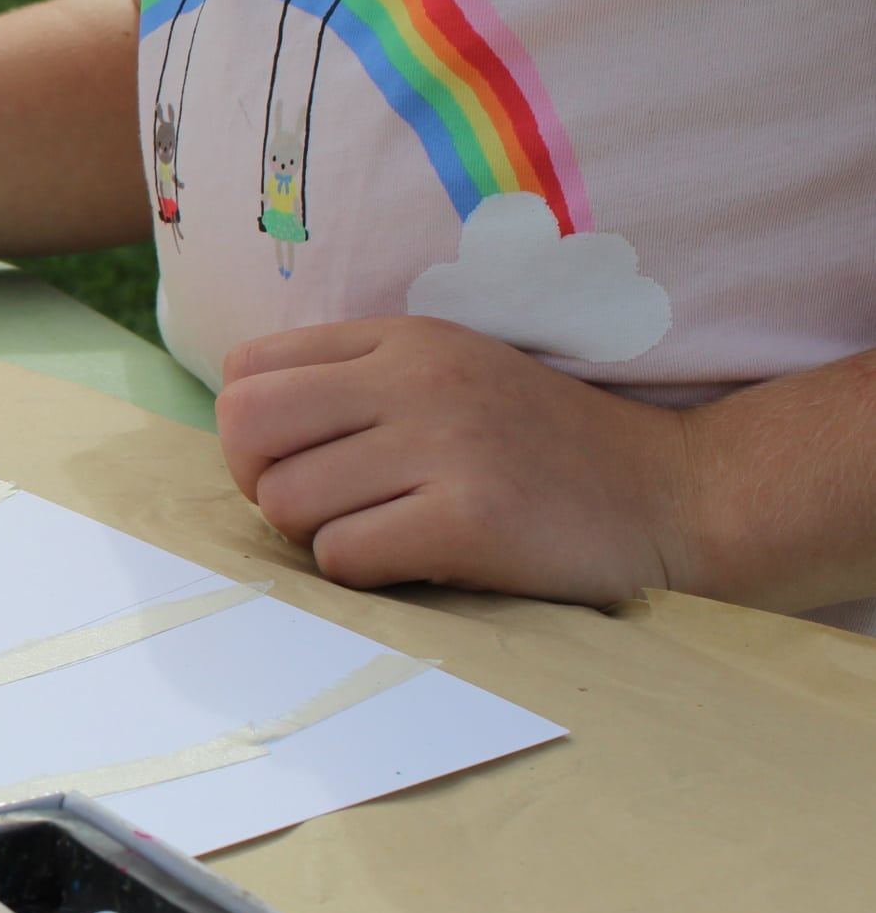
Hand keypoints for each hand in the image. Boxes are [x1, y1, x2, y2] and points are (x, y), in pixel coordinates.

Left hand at [215, 316, 700, 605]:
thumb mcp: (447, 378)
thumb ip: (352, 386)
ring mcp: (444, 446)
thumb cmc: (537, 449)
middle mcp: (416, 379)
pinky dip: (361, 573)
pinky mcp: (468, 518)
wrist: (672, 494)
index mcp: (402, 339)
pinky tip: (417, 560)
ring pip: (286, 501)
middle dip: (261, 483)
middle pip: (246, 430)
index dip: (251, 431)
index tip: (299, 462)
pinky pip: (342, 556)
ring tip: (382, 532)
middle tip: (320, 509)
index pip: (247, 371)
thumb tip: (239, 433)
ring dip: (315, 535)